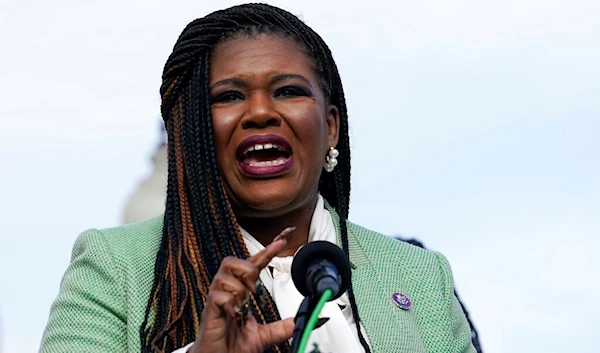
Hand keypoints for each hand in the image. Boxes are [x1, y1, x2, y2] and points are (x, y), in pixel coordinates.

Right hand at [188, 235, 293, 352]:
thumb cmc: (233, 348)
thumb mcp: (262, 336)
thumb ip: (279, 328)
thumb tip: (297, 322)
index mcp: (239, 294)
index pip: (252, 266)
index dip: (266, 253)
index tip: (281, 242)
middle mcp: (226, 293)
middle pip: (231, 261)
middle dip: (247, 269)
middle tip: (254, 287)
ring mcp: (217, 301)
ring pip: (224, 275)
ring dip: (239, 287)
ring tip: (242, 304)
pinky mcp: (209, 312)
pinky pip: (218, 295)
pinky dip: (229, 301)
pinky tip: (233, 313)